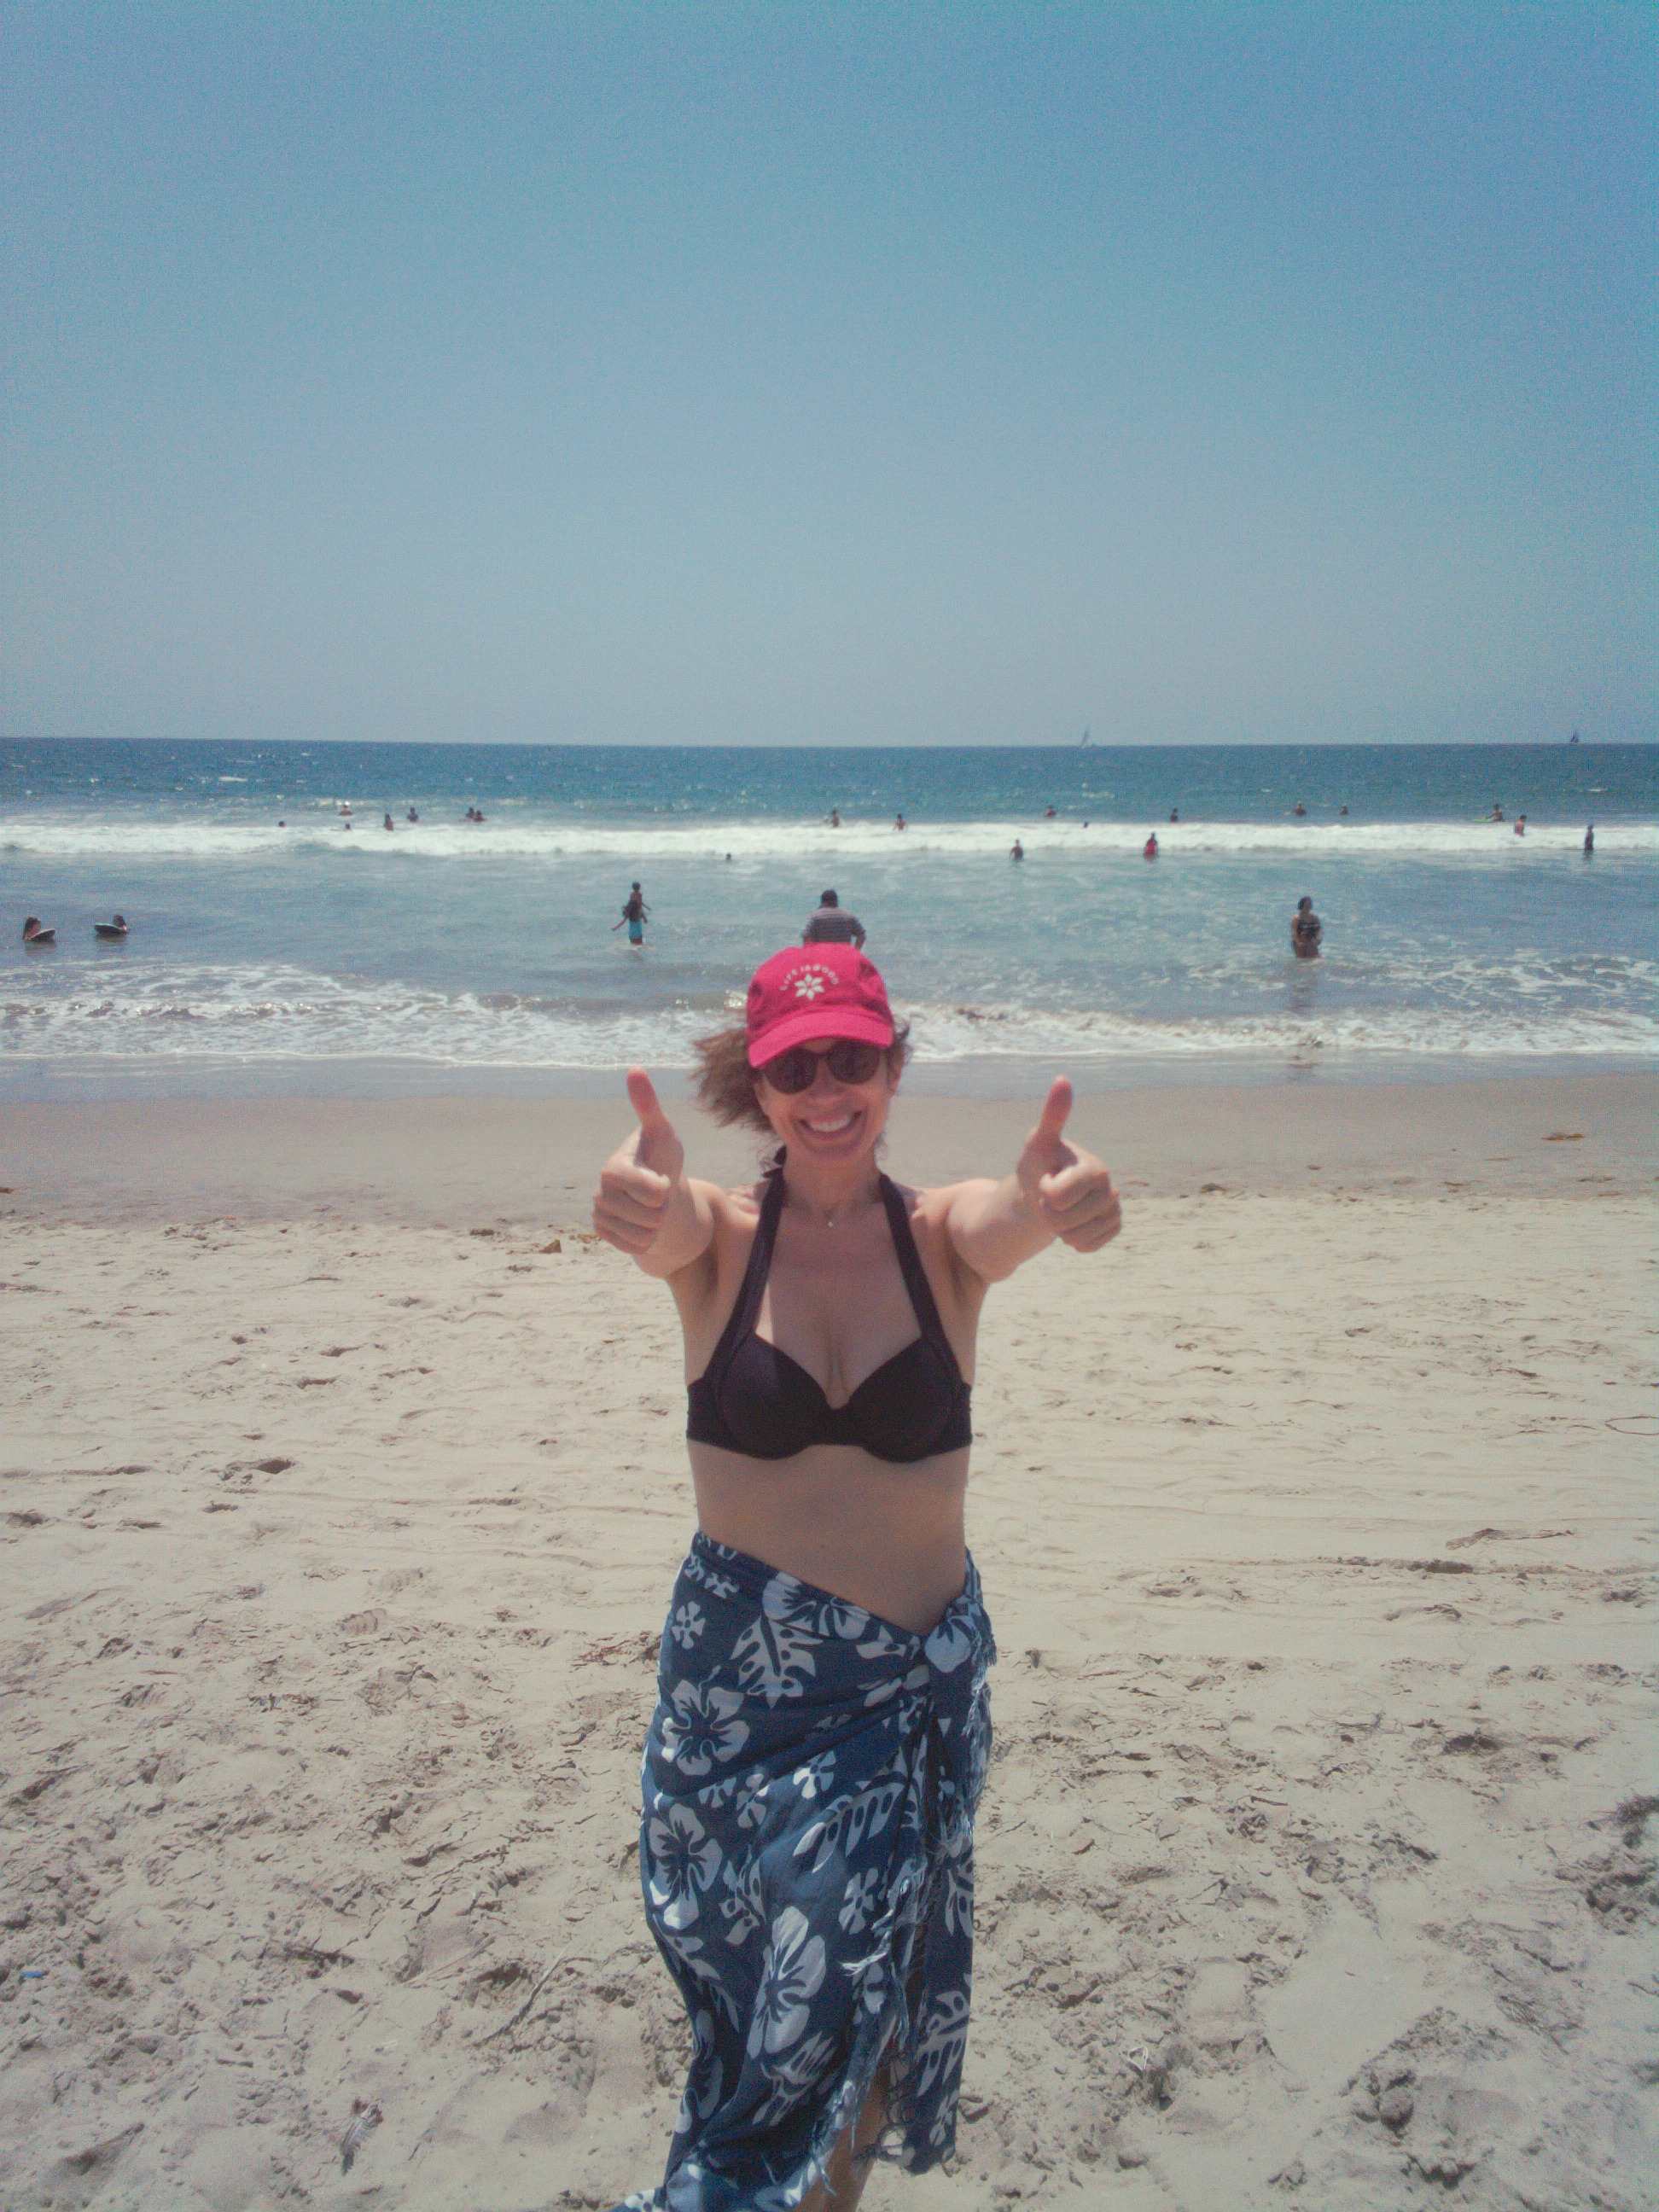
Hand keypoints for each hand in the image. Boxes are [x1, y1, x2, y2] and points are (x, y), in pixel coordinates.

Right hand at [593, 1069, 685, 1254]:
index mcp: (613, 1168)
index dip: (664, 1188)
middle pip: (651, 1216)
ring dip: (657, 1224)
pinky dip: (647, 1239)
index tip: (661, 1176)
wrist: (657, 1189)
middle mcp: (600, 1192)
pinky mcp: (603, 1233)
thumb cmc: (661, 1156)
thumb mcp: (663, 1132)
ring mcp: (600, 1214)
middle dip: (664, 1207)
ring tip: (651, 1206)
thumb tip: (635, 1068)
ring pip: (645, 1234)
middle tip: (658, 1193)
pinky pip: (636, 1248)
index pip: (651, 1191)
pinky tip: (642, 1222)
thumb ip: (648, 1105)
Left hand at [1015, 1077, 1121, 1252]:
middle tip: (1050, 1198)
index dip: (1043, 1192)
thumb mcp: (1039, 1141)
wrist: (1043, 1193)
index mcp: (1094, 1168)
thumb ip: (1052, 1115)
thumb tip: (1062, 1078)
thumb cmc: (1040, 1164)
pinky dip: (1073, 1240)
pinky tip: (1072, 1222)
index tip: (1046, 1178)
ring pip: (1076, 1237)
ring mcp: (1114, 1210)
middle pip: (1064, 1221)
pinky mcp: (1113, 1227)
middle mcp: (1110, 1189)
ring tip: (1060, 1210)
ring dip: (1059, 1229)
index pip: (1056, 1196)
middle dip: (1049, 1214)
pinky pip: (1087, 1246)